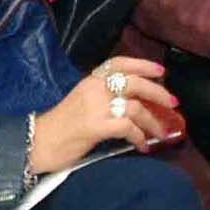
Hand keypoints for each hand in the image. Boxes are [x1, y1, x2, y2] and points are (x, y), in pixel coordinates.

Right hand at [32, 56, 179, 168]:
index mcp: (90, 80)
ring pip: (135, 107)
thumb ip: (103, 97)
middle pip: (134, 83)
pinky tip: (142, 146)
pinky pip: (128, 127)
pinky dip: (140, 137)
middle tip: (173, 104)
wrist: (37, 143)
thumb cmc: (60, 127)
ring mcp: (95, 107)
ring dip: (153, 122)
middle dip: (158, 93)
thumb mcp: (82, 102)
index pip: (119, 63)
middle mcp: (94, 88)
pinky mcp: (96, 126)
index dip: (143, 65)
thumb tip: (133, 103)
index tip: (161, 72)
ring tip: (161, 134)